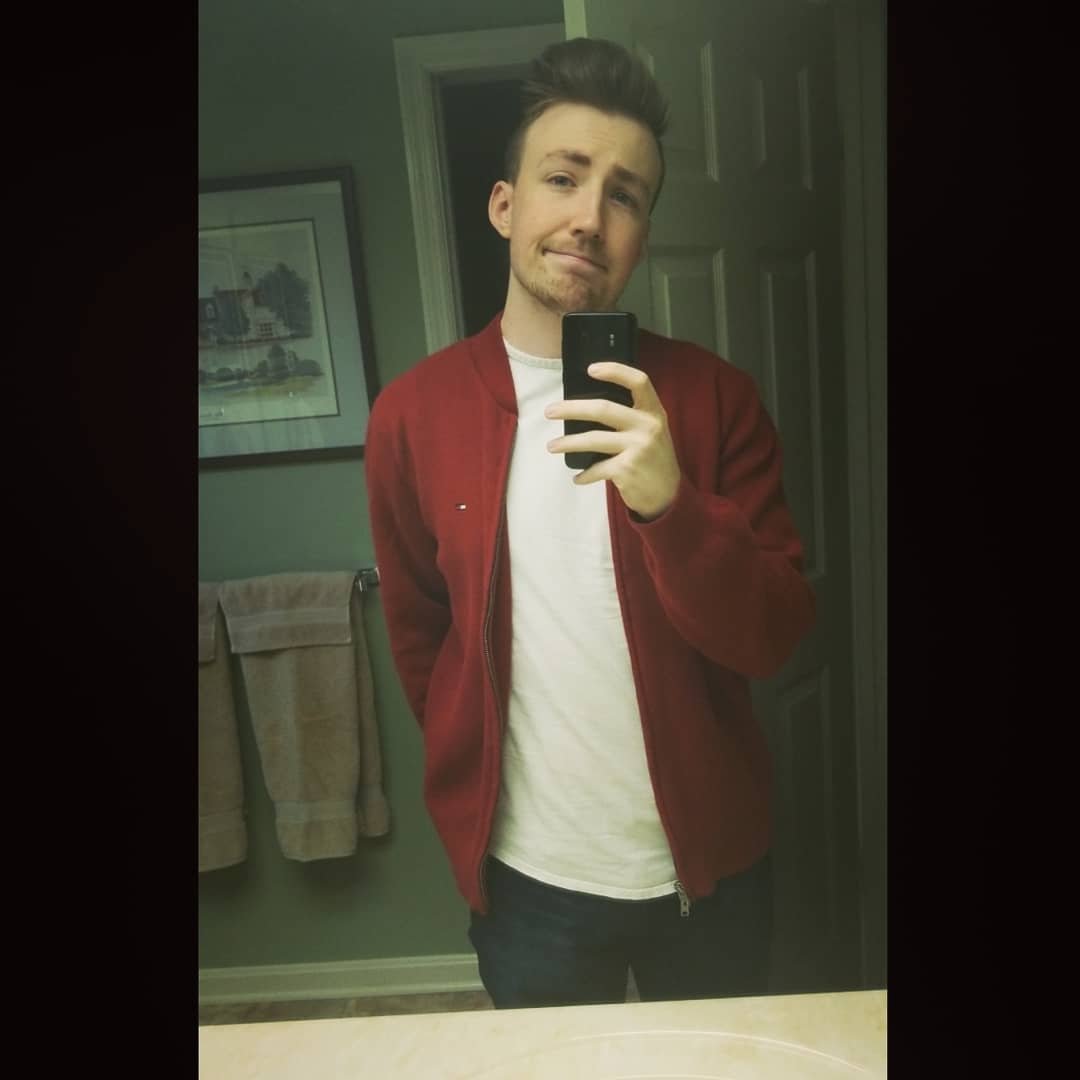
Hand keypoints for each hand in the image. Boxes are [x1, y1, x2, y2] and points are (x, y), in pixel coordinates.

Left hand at [544, 362, 680, 520]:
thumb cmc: (653, 459)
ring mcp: (637, 448)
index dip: (615, 371)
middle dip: (571, 409)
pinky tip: (578, 478)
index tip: (591, 369)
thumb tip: (587, 408)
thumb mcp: (651, 432)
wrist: (669, 495)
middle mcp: (647, 426)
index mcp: (653, 412)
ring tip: (552, 446)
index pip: (639, 382)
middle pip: (603, 409)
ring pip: (593, 439)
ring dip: (568, 443)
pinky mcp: (627, 469)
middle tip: (550, 411)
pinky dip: (584, 475)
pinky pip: (596, 468)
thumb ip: (631, 417)